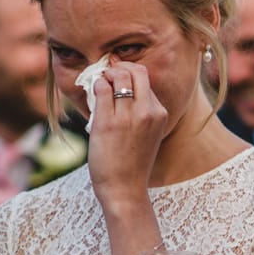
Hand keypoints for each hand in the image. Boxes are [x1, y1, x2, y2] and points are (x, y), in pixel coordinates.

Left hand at [86, 62, 169, 201]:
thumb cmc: (132, 162)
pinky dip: (95, 85)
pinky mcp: (108, 122)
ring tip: (99, 84)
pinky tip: (93, 93)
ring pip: (119, 75)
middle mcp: (148, 111)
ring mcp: (129, 116)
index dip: (128, 72)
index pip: (145, 79)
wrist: (125, 188)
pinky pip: (101, 89)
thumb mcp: (147, 133)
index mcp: (160, 113)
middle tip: (107, 74)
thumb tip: (120, 85)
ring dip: (105, 74)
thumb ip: (141, 110)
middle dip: (119, 66)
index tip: (116, 74)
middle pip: (136, 70)